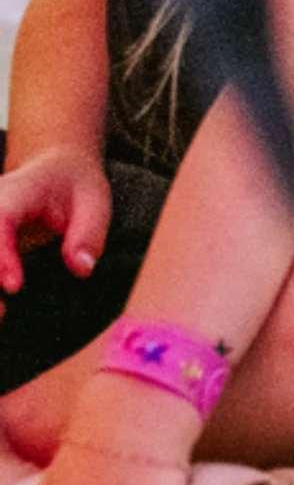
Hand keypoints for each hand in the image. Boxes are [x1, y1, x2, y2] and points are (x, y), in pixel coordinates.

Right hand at [0, 153, 112, 313]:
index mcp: (13, 193)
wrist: (53, 169)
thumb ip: (87, 234)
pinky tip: (1, 311)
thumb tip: (81, 269)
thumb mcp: (94, 202)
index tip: (15, 286)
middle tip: (3, 314)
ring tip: (3, 315)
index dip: (0, 256)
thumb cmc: (74, 187)